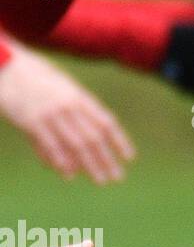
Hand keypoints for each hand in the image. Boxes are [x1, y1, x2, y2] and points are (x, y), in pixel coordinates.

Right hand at [0, 41, 134, 183]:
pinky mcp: (31, 121)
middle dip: (107, 159)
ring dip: (90, 164)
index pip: (106, 122)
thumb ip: (75, 112)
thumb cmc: (37, 79)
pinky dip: (61, 160)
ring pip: (75, 144)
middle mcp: (69, 106)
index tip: (130, 157)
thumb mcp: (62, 89)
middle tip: (117, 177)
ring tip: (101, 180)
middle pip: (93, 137)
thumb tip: (88, 131)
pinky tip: (70, 174)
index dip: (119, 140)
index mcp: (80, 97)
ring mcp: (51, 114)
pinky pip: (50, 144)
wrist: (9, 66)